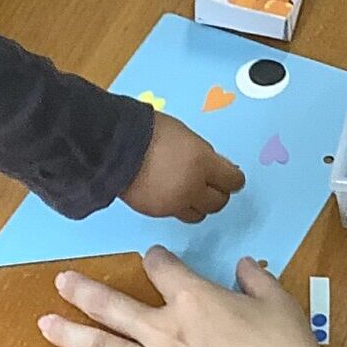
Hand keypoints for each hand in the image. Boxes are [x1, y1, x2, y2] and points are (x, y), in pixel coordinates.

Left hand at [38, 249, 335, 346]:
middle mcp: (164, 330)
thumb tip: (243, 263)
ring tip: (43, 323)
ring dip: (68, 334)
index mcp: (193, 300)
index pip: (162, 268)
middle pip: (113, 305)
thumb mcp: (278, 301)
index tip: (150, 256)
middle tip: (61, 281)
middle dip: (84, 291)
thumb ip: (254, 278)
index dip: (155, 258)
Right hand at [121, 113, 245, 223]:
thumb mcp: (187, 136)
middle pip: (218, 202)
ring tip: (192, 191)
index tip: (231, 175)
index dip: (234, 178)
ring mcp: (174, 204)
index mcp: (203, 164)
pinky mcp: (157, 213)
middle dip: (218, 193)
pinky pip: (177, 214)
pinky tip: (171, 193)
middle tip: (213, 184)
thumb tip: (218, 167)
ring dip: (200, 204)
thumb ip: (205, 155)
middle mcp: (192, 188)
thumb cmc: (150, 131)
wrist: (113, 146)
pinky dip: (179, 207)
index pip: (233, 181)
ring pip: (199, 215)